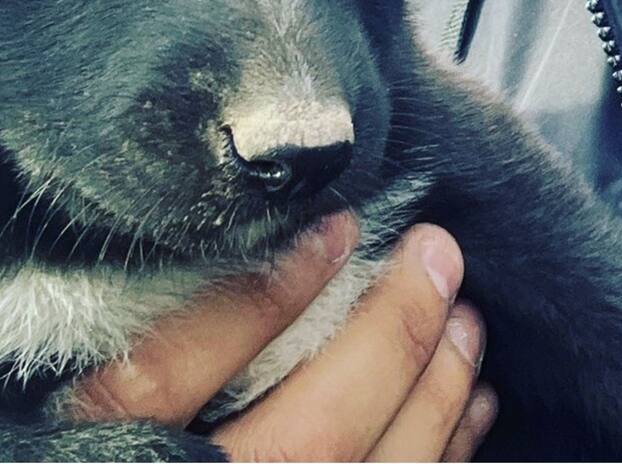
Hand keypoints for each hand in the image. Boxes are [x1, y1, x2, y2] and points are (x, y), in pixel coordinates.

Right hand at [64, 217, 497, 460]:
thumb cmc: (120, 442)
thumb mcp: (101, 403)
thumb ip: (162, 342)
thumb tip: (279, 248)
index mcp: (124, 453)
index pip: (169, 381)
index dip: (263, 296)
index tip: (337, 226)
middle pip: (314, 438)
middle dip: (392, 337)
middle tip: (438, 252)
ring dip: (440, 391)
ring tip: (467, 320)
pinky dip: (452, 449)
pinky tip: (475, 402)